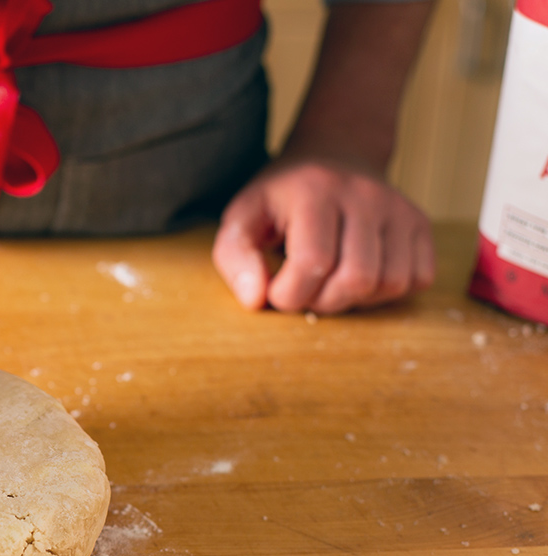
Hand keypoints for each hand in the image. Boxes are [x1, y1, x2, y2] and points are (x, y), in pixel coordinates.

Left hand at [212, 157, 435, 313]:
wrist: (335, 154)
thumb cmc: (283, 196)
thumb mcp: (243, 217)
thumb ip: (235, 257)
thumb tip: (255, 299)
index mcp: (315, 191)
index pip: (312, 263)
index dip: (289, 295)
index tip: (276, 290)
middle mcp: (365, 195)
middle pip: (356, 280)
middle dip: (322, 302)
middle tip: (304, 290)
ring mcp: (399, 207)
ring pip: (390, 284)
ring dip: (355, 300)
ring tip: (330, 283)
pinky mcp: (421, 223)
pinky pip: (418, 279)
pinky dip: (387, 293)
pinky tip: (360, 276)